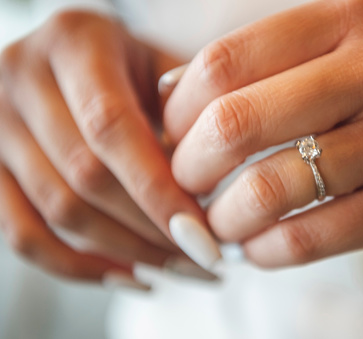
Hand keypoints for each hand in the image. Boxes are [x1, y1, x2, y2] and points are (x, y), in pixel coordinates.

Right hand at [0, 10, 203, 280]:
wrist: (78, 56)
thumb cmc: (130, 64)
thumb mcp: (161, 64)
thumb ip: (187, 107)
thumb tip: (210, 186)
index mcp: (73, 42)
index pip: (112, 128)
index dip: (157, 190)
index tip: (202, 235)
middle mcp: (21, 78)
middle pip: (85, 176)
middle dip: (150, 229)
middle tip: (200, 254)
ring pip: (57, 211)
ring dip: (125, 250)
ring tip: (177, 265)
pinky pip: (23, 234)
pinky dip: (77, 266)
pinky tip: (128, 273)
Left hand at [165, 0, 362, 266]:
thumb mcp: (343, 48)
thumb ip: (262, 63)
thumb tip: (170, 93)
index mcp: (347, 17)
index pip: (224, 62)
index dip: (179, 110)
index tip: (172, 137)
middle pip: (236, 122)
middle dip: (189, 166)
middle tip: (185, 183)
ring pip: (269, 187)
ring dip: (225, 217)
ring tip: (220, 222)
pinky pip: (310, 235)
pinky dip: (266, 250)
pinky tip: (257, 247)